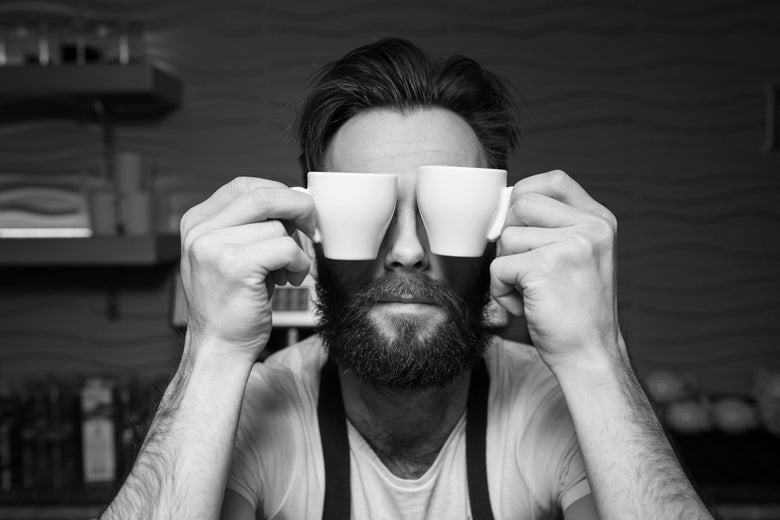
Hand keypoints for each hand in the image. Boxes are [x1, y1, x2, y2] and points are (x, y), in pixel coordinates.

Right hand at [179, 177, 314, 359]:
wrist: (219, 348)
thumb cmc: (233, 305)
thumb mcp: (232, 256)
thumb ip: (252, 226)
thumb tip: (296, 200)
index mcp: (197, 222)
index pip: (245, 186)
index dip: (279, 194)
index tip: (297, 213)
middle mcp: (200, 231)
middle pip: (263, 195)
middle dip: (298, 208)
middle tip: (311, 230)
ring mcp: (213, 247)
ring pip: (278, 227)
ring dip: (296, 250)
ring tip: (285, 274)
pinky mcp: (234, 266)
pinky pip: (285, 248)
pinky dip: (298, 263)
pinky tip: (289, 280)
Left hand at [490, 170, 622, 369]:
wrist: (590, 355)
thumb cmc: (576, 311)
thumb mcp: (578, 257)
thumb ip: (554, 228)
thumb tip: (505, 204)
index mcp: (600, 221)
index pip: (553, 180)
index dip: (524, 194)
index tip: (518, 224)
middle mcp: (591, 227)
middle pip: (521, 204)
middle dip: (509, 237)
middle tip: (523, 269)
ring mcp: (571, 245)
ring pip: (507, 237)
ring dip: (505, 269)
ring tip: (529, 294)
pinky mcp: (546, 267)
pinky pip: (499, 266)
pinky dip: (501, 290)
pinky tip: (524, 306)